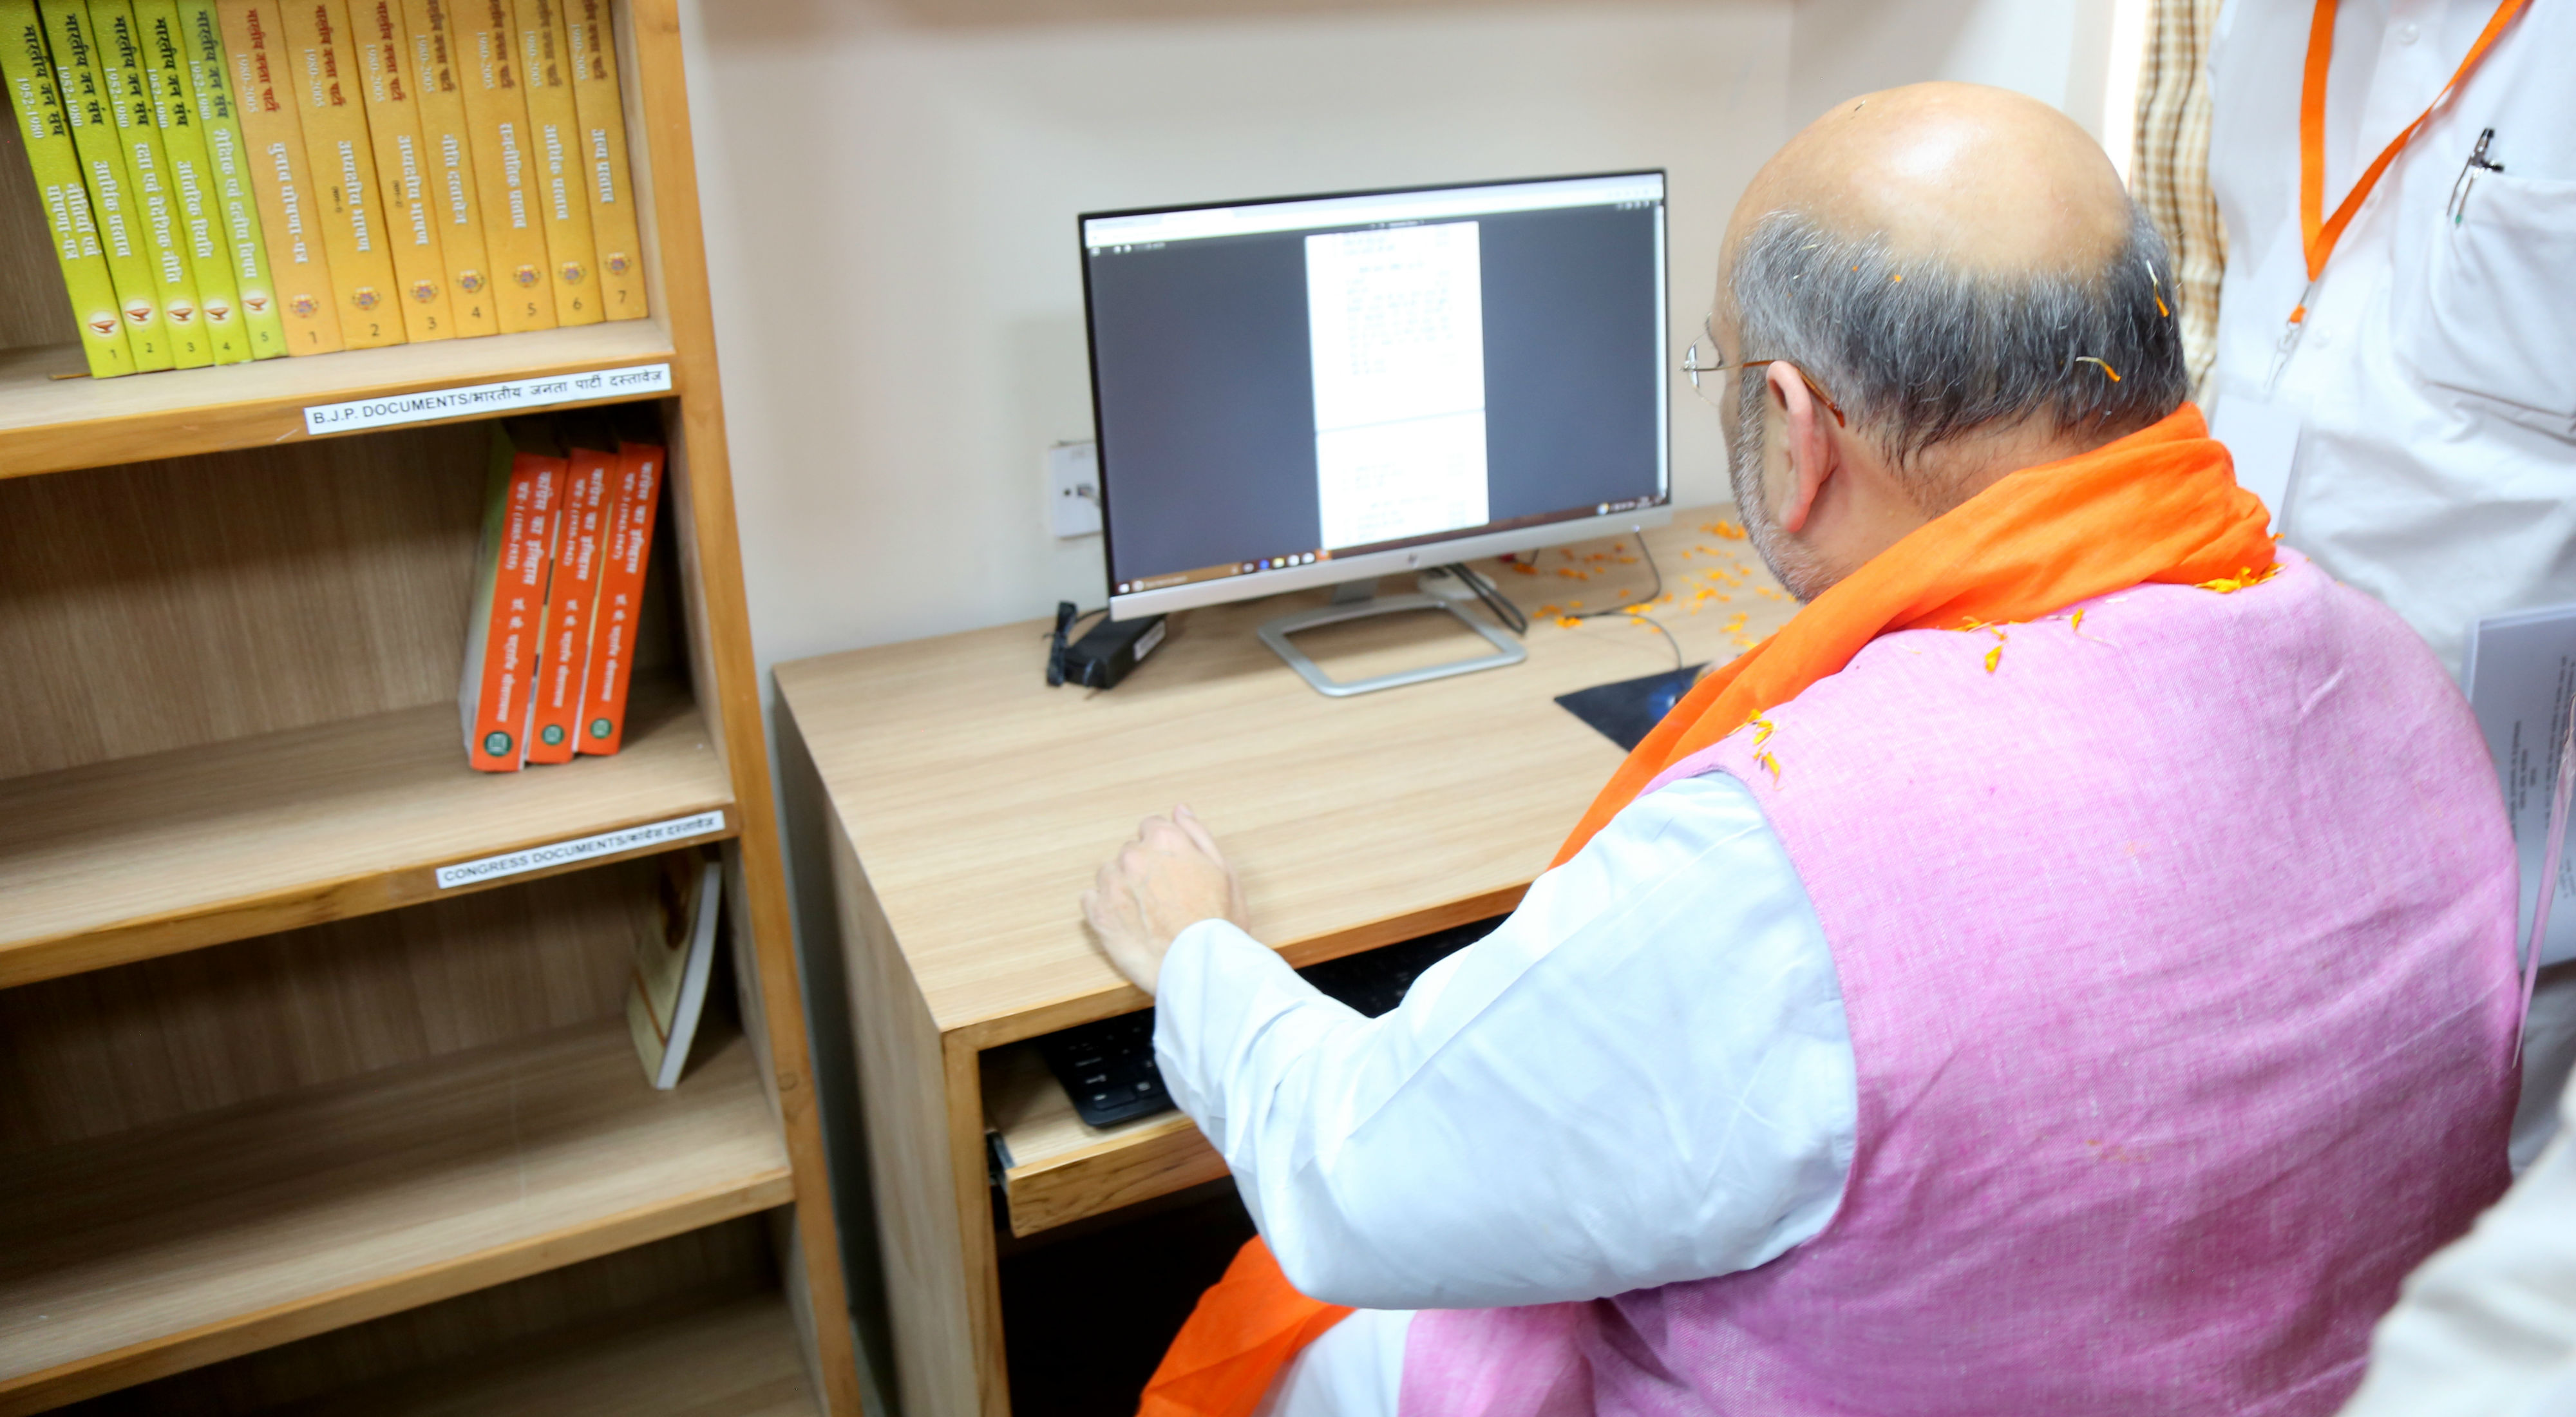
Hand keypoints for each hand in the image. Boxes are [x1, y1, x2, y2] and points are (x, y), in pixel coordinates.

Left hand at [1081, 805, 1248, 994]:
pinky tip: (1127, 924)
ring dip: (1123, 887)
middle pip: (1132, 851)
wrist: (1200, 968)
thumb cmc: (1219, 922)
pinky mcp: (1097, 914)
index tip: (1173, 870)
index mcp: (1165, 839)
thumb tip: (1180, 810)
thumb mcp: (1224, 870)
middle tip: (1165, 898)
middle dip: (1144, 868)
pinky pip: (1091, 899)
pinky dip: (1104, 908)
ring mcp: (1112, 884)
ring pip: (1110, 874)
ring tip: (1147, 915)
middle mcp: (1134, 855)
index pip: (1152, 826)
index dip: (1165, 849)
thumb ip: (1197, 834)